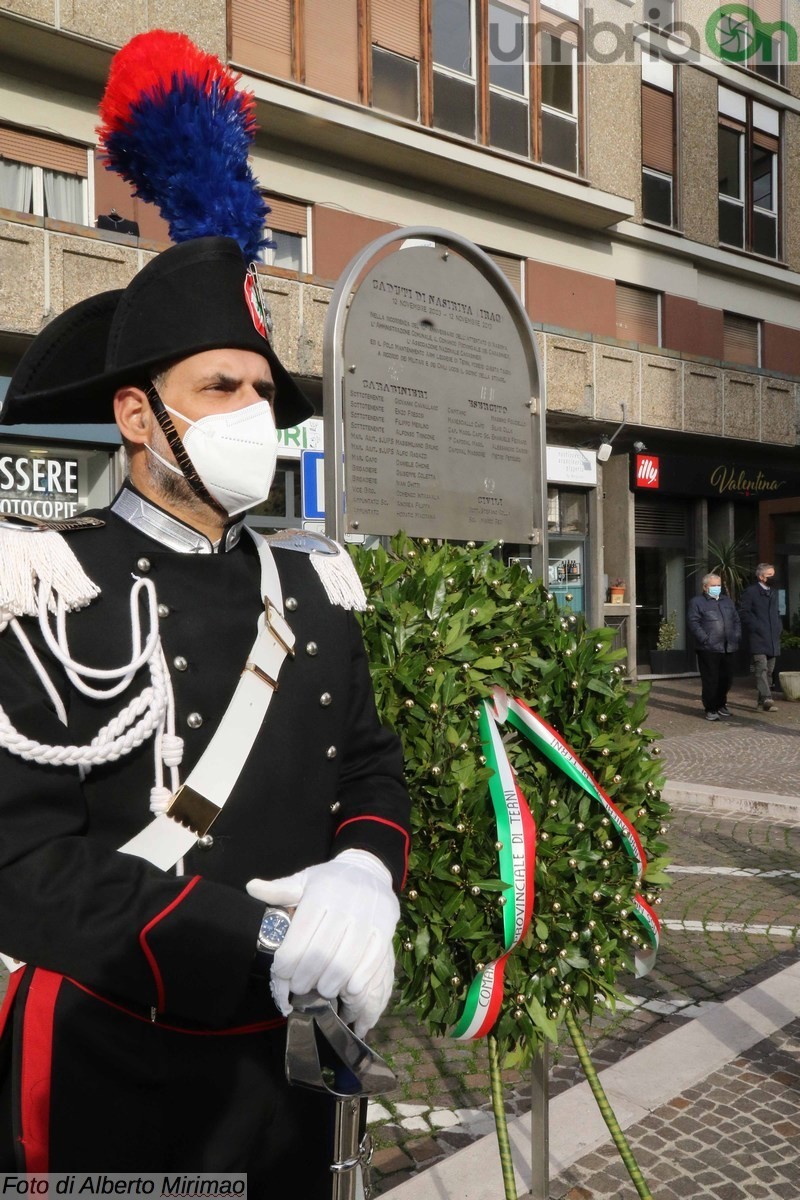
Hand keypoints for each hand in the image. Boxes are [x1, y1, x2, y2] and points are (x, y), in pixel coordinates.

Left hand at [247, 849, 399, 1036]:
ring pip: (346, 961)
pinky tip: (348, 988)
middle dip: (306, 977)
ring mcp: (369, 916)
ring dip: (330, 983)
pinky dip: (359, 979)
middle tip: (299, 987)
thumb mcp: (304, 879)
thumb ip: (279, 889)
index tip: (281, 975)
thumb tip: (251, 888)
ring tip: (321, 989)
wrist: (369, 869)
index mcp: (322, 891)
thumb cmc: (330, 881)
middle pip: (321, 952)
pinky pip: (372, 961)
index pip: (300, 933)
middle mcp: (346, 903)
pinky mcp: (386, 928)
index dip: (288, 960)